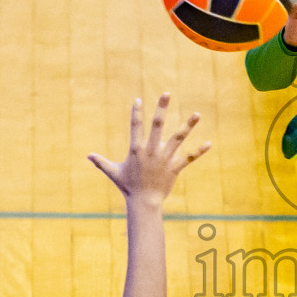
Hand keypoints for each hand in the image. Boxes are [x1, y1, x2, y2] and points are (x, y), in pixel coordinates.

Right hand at [89, 94, 209, 205]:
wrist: (144, 203)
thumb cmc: (128, 187)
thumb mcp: (113, 172)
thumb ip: (101, 162)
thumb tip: (87, 156)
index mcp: (136, 150)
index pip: (136, 127)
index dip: (136, 112)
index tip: (138, 99)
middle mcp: (151, 151)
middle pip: (157, 126)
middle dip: (161, 109)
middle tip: (166, 93)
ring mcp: (164, 159)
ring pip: (178, 139)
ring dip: (188, 126)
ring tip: (197, 114)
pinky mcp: (174, 168)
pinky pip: (188, 158)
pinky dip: (199, 151)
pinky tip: (209, 143)